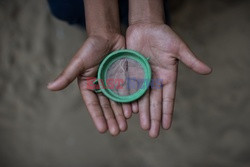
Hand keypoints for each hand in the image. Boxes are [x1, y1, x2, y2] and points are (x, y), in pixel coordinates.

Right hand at [47, 33, 132, 134]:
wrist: (108, 35)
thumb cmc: (91, 47)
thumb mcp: (78, 62)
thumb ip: (67, 75)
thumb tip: (49, 87)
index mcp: (88, 85)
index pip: (93, 104)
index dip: (98, 117)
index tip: (103, 129)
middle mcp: (100, 87)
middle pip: (107, 106)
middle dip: (111, 119)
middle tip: (118, 131)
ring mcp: (113, 83)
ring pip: (117, 102)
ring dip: (121, 114)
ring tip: (125, 125)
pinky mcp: (123, 79)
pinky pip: (127, 92)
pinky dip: (130, 101)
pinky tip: (134, 111)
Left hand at [126, 23, 211, 137]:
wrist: (146, 26)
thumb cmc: (164, 35)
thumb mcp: (178, 48)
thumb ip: (190, 60)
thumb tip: (208, 70)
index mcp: (167, 77)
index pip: (168, 98)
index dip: (167, 112)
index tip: (167, 126)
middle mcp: (155, 80)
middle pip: (154, 102)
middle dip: (154, 118)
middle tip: (153, 134)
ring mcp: (142, 77)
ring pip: (142, 98)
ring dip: (143, 113)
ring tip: (143, 126)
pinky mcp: (131, 73)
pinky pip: (130, 89)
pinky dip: (130, 100)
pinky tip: (130, 111)